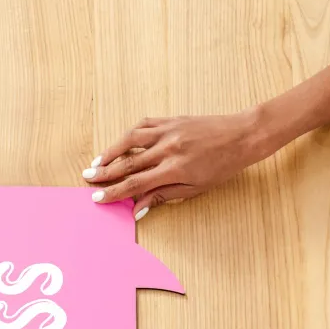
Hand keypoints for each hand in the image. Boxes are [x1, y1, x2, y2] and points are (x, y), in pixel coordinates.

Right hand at [82, 108, 265, 216]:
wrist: (243, 136)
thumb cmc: (223, 166)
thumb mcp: (194, 188)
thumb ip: (162, 196)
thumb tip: (137, 208)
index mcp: (174, 169)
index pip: (135, 183)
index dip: (114, 192)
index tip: (98, 197)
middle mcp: (168, 148)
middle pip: (127, 162)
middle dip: (105, 172)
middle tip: (86, 178)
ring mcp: (169, 131)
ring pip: (131, 139)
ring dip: (111, 150)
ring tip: (97, 161)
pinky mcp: (172, 120)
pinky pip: (144, 125)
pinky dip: (129, 134)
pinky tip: (120, 142)